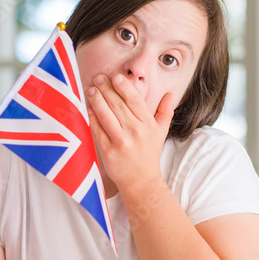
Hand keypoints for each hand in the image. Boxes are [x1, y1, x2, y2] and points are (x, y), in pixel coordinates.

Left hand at [86, 74, 172, 193]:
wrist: (141, 182)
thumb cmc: (149, 156)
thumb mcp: (161, 133)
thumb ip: (165, 112)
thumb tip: (170, 94)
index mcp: (148, 125)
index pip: (135, 100)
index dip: (124, 87)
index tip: (116, 77)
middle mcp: (135, 131)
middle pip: (118, 105)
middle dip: (106, 89)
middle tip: (98, 78)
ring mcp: (121, 141)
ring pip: (107, 115)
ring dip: (97, 100)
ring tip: (91, 90)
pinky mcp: (108, 151)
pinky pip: (98, 131)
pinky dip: (92, 119)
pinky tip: (88, 110)